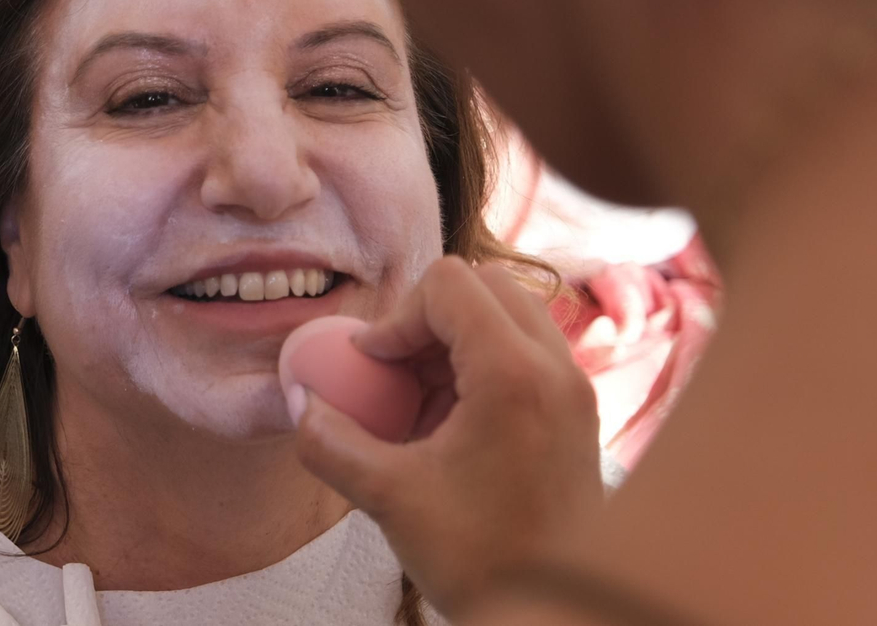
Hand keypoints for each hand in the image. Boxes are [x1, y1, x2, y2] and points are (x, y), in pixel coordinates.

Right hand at [293, 257, 603, 615]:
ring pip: (506, 314)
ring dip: (452, 340)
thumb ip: (331, 442)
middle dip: (426, 318)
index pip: (448, 284)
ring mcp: (573, 388)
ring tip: (418, 403)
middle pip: (483, 284)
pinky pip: (523, 352)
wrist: (560, 615)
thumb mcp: (389, 498)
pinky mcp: (575, 412)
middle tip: (393, 372)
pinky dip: (479, 365)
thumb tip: (301, 402)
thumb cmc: (484, 560)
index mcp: (514, 375)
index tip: (372, 366)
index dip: (396, 317)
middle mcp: (555, 368)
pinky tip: (449, 424)